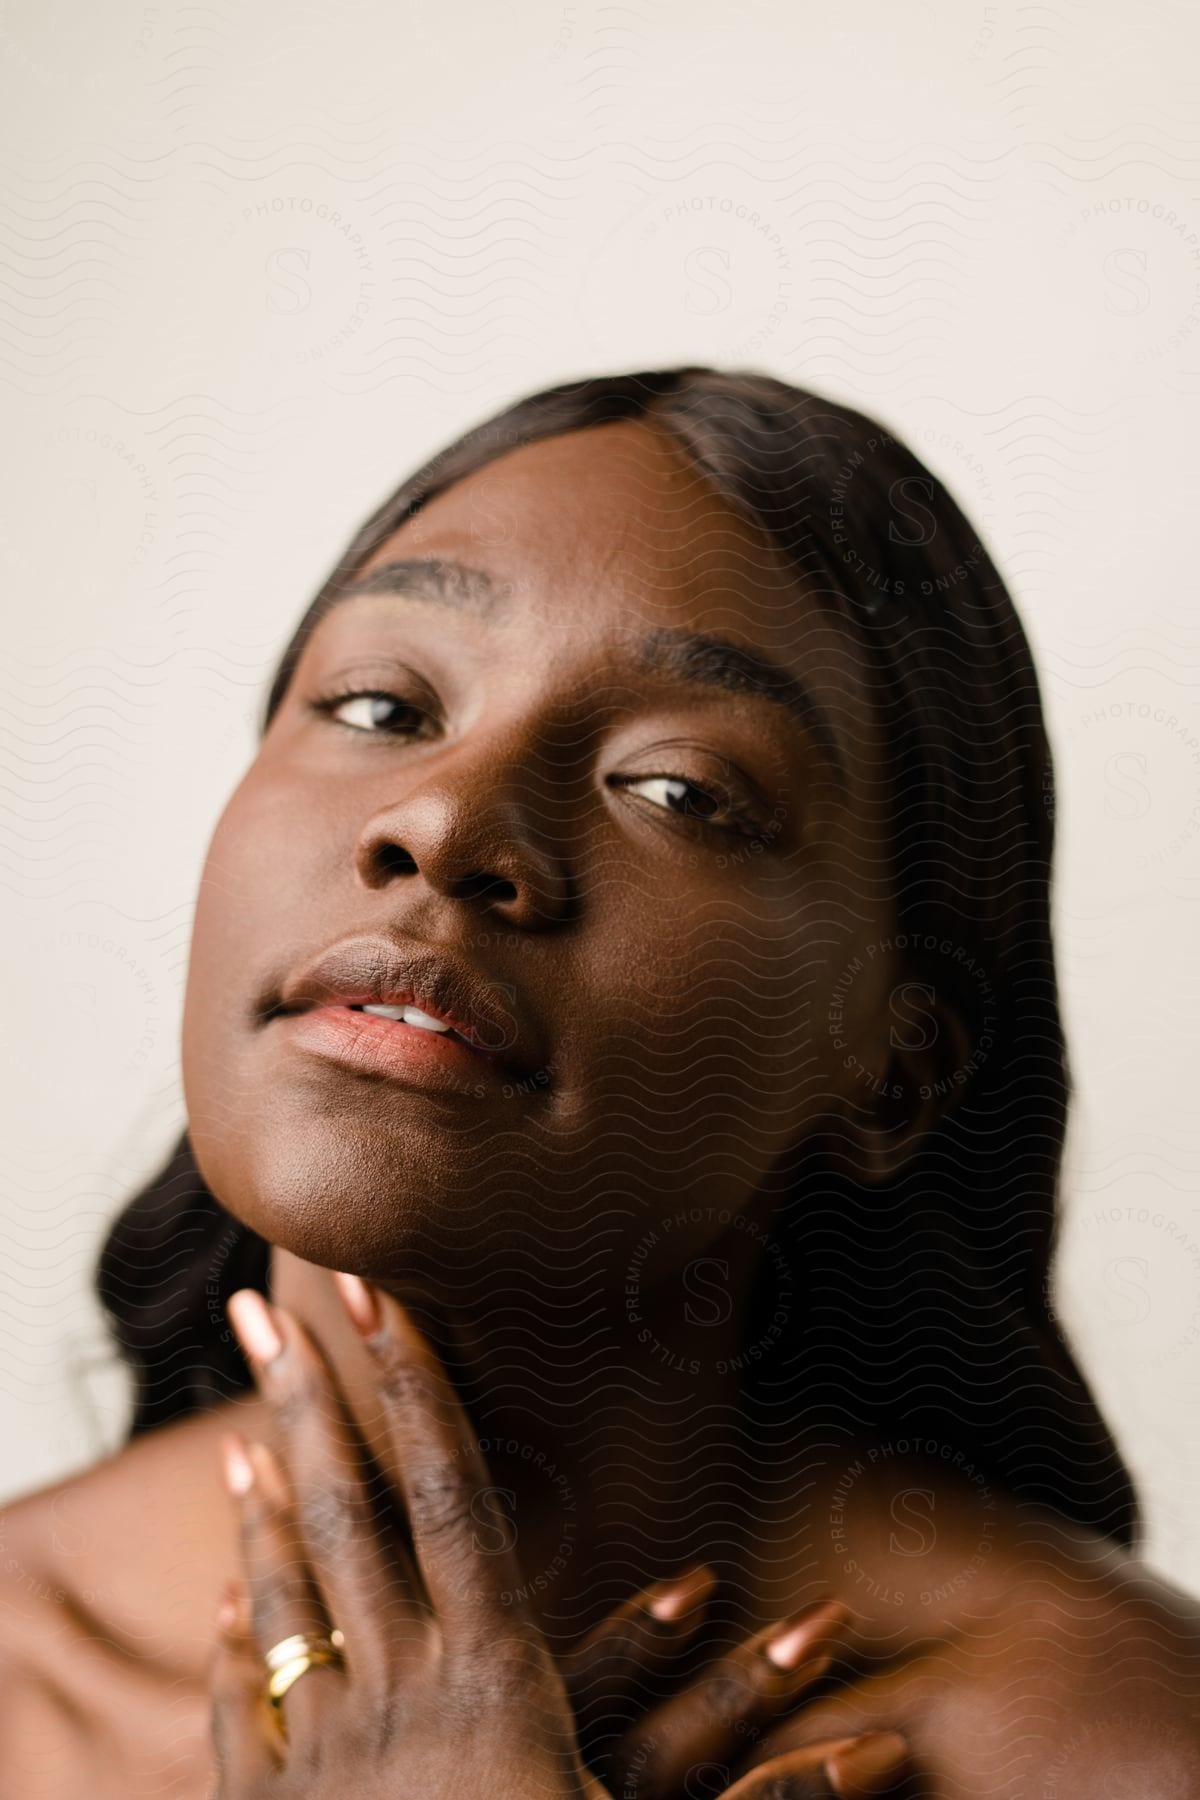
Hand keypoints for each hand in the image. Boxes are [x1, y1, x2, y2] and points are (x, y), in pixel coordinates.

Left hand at [206, 1270, 909, 1797]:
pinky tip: (221, 1609)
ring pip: (285, 1604)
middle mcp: (398, 1699)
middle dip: (309, 1405)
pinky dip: (235, 1647)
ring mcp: (326, 1761)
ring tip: (239, 1438)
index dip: (419, 1386)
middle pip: (350, 1518)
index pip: (457, 1497)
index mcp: (497, 1686)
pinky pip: (245, 1714)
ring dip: (264, 1510)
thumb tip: (893, 1753)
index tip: (380, 1296)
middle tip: (265, 1312)